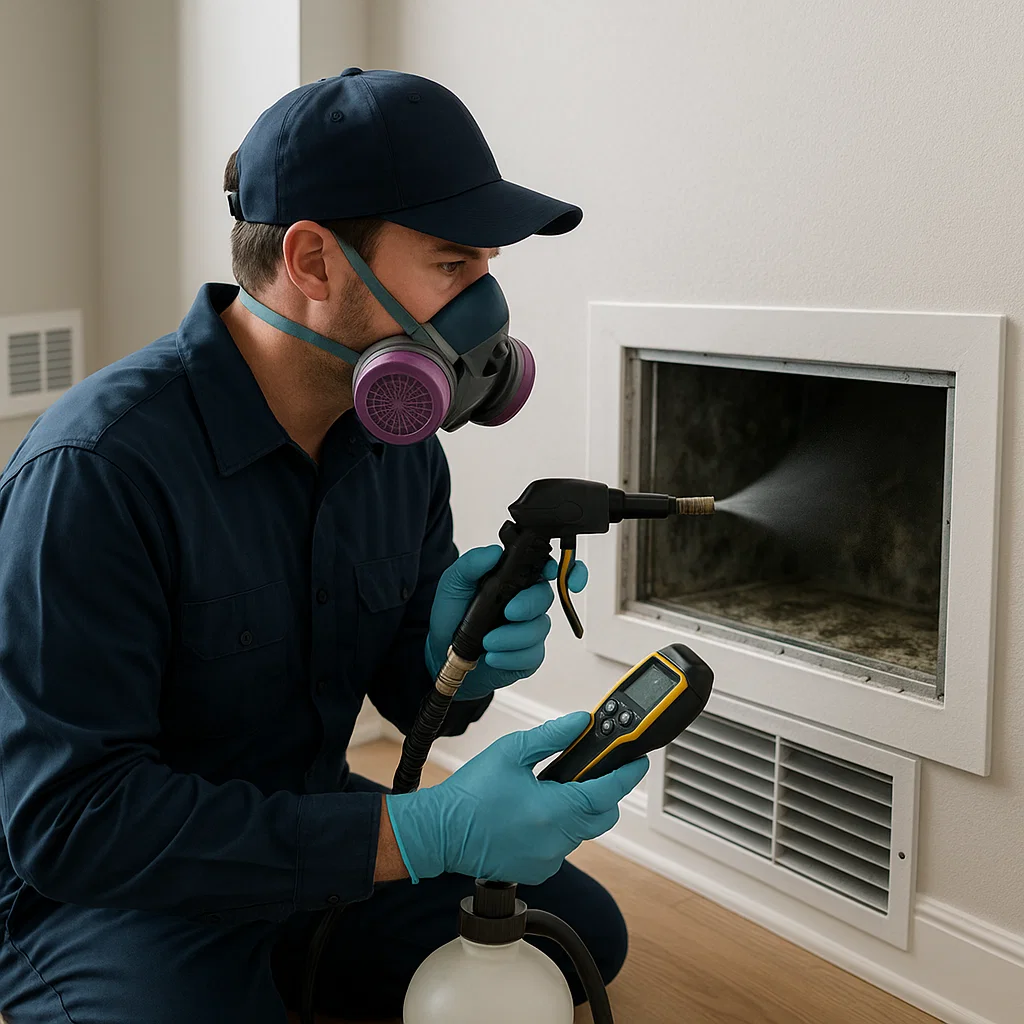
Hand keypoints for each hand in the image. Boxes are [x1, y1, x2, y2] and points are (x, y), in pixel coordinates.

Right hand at [385, 713, 648, 884]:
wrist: (440, 832)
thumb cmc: (470, 794)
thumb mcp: (511, 752)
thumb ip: (552, 737)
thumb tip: (581, 723)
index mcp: (554, 810)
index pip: (607, 793)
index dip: (626, 775)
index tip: (637, 762)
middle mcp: (557, 841)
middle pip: (603, 817)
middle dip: (604, 794)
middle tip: (590, 773)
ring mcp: (549, 859)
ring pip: (583, 832)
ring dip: (579, 811)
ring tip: (551, 790)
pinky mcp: (539, 870)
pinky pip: (564, 847)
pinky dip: (560, 830)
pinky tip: (536, 814)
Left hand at [425, 545, 587, 700]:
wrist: (443, 654)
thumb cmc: (453, 616)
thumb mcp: (453, 584)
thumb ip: (470, 564)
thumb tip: (494, 551)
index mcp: (514, 579)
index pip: (549, 567)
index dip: (566, 568)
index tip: (557, 573)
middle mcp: (526, 601)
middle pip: (546, 596)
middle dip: (529, 605)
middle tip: (508, 612)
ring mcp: (530, 628)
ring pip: (539, 628)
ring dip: (512, 636)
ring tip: (487, 641)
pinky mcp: (529, 655)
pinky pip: (532, 655)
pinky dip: (510, 657)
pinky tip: (492, 656)